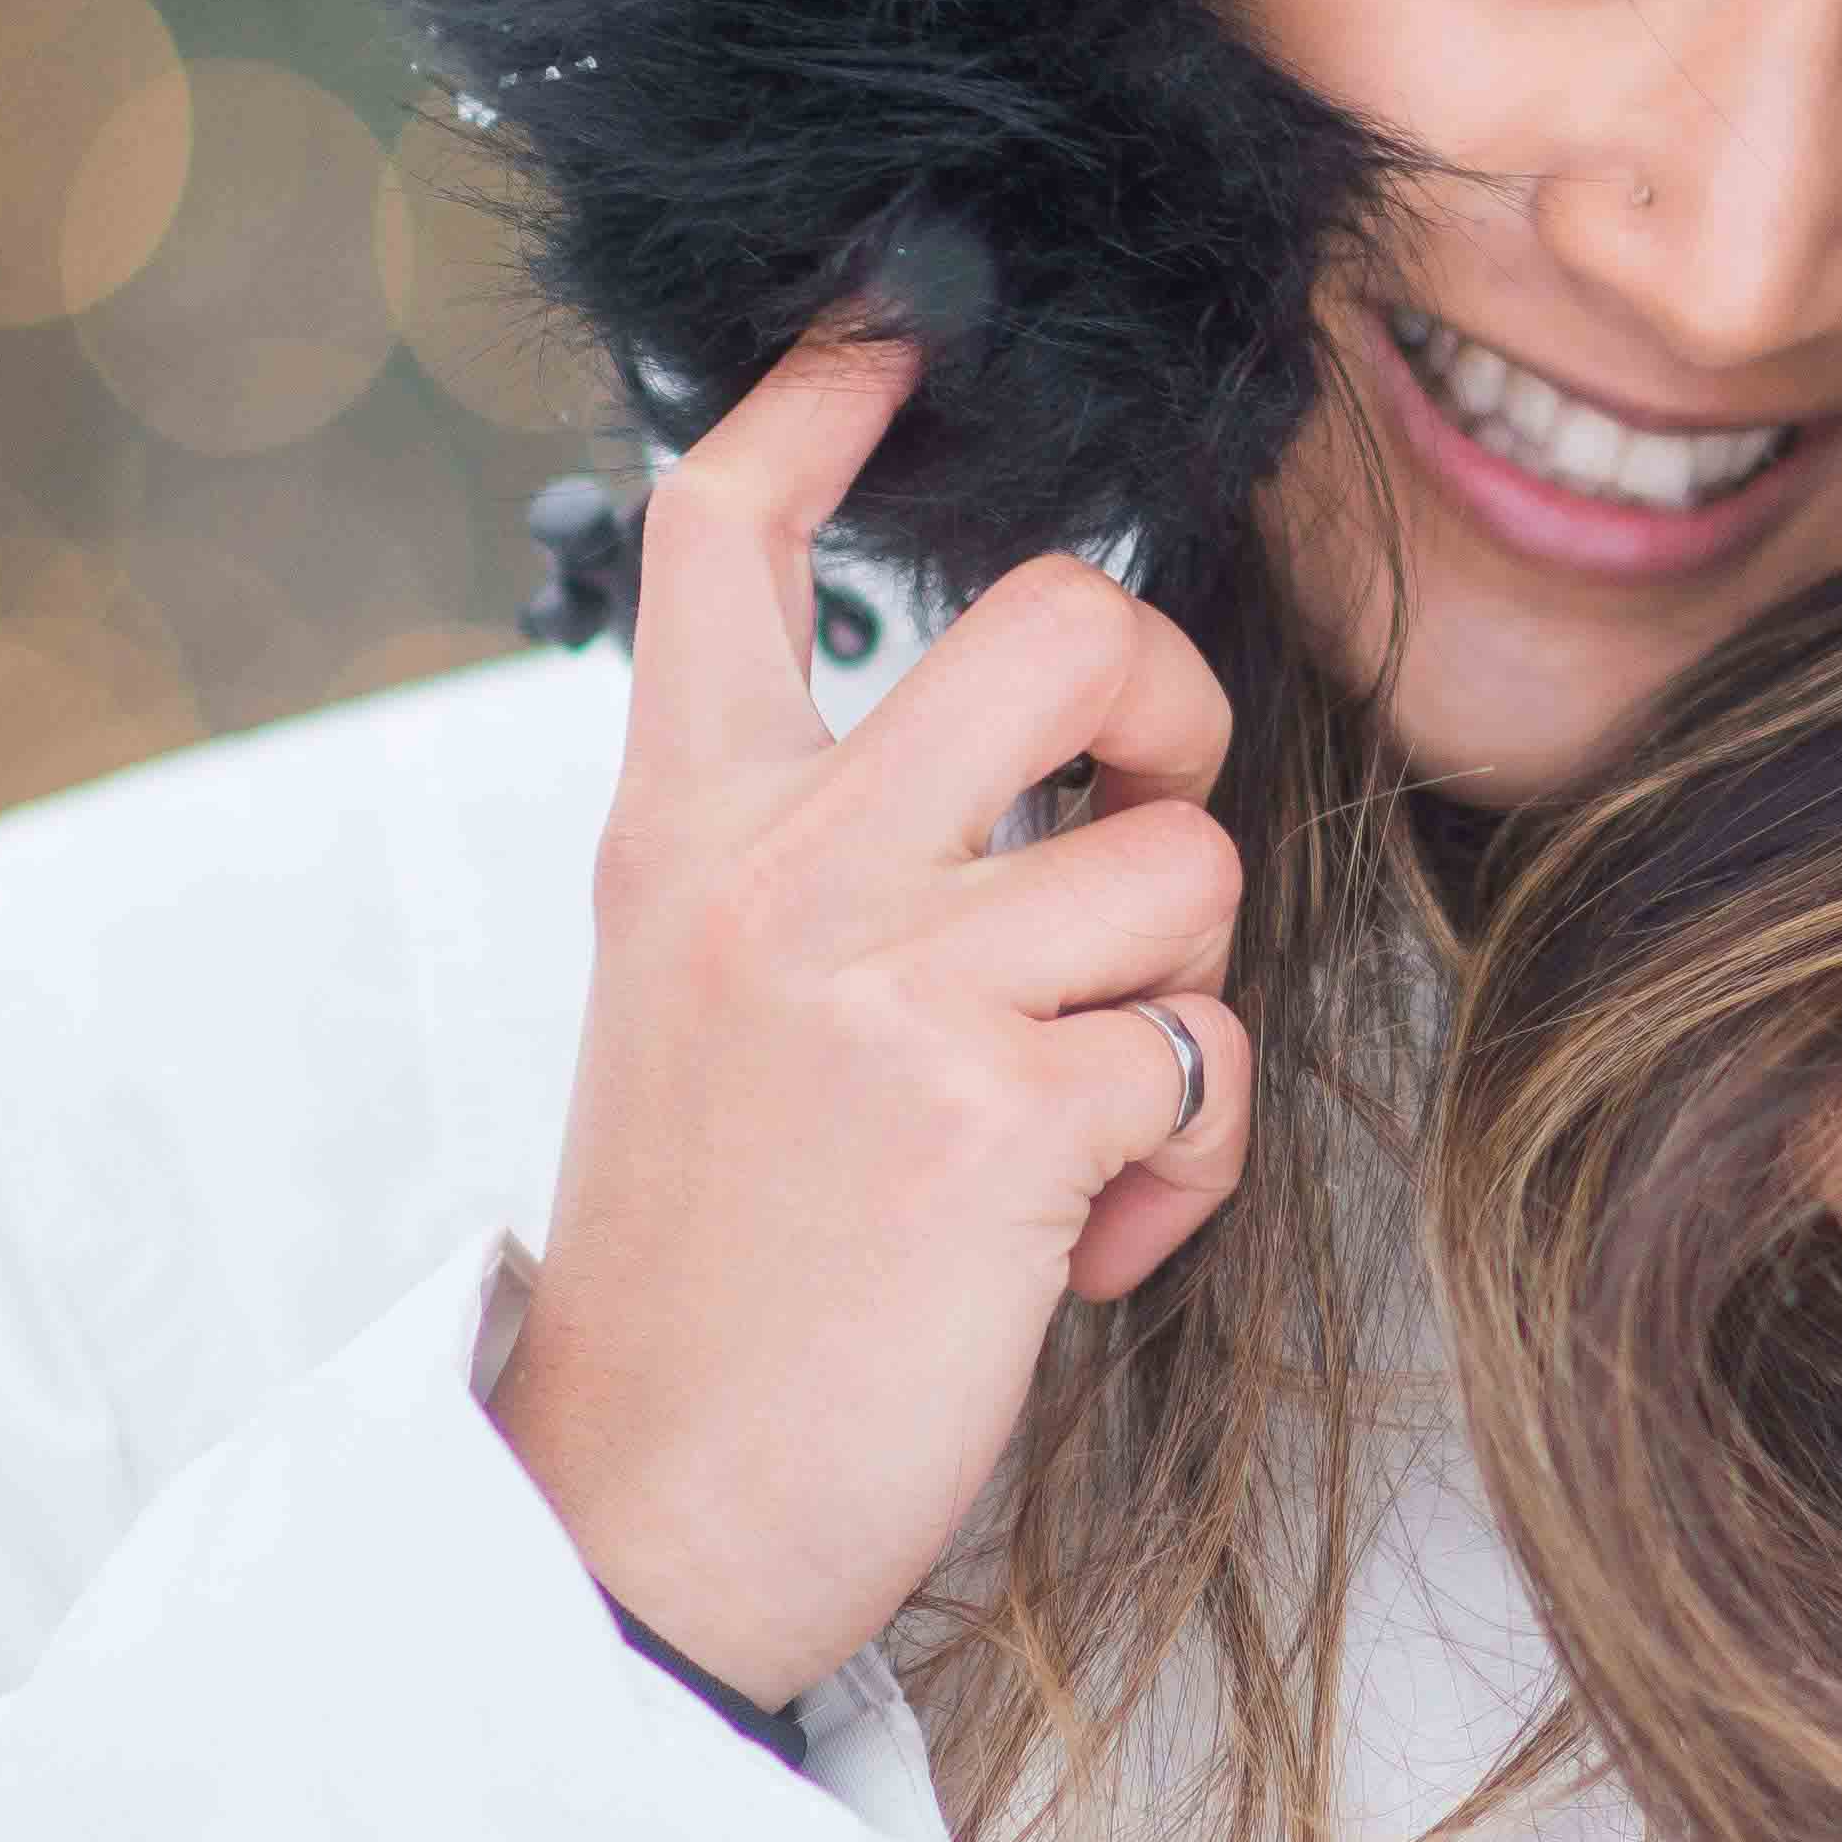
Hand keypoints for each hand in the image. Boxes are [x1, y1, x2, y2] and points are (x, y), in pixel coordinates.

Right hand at [488, 312, 1255, 1712]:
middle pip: (1060, 617)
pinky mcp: (995, 1116)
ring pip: (1177, 865)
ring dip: (1177, 1009)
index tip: (897, 330)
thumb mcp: (700, 1009)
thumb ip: (824, 866)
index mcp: (681, 833)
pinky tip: (1078, 1245)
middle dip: (1171, 702)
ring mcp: (881, 985)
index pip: (723, 538)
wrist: (638, 1511)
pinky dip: (1183, 1163)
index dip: (826, 396)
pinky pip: (1203, 1057)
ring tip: (1068, 1132)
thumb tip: (1045, 770)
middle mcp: (773, 874)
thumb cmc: (714, 1271)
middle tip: (1137, 822)